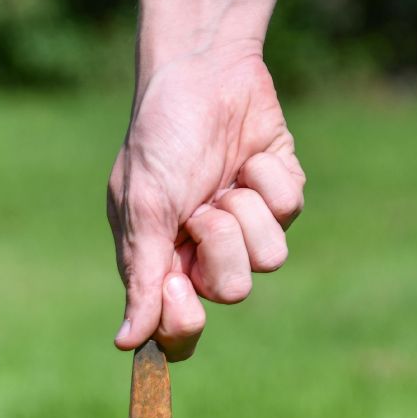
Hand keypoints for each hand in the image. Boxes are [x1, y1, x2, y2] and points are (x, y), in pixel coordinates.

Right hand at [108, 46, 304, 359]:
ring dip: (245, 212)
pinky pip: (289, 213)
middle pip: (231, 292)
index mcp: (160, 268)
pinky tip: (249, 159)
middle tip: (200, 212)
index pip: (179, 332)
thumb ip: (140, 280)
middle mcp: (202, 256)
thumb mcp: (144, 213)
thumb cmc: (159, 144)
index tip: (177, 282)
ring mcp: (244, 229)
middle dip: (219, 246)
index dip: (184, 320)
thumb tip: (127, 342)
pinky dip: (268, 180)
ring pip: (269, 259)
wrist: (203, 74)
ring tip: (223, 182)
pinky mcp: (278, 199)